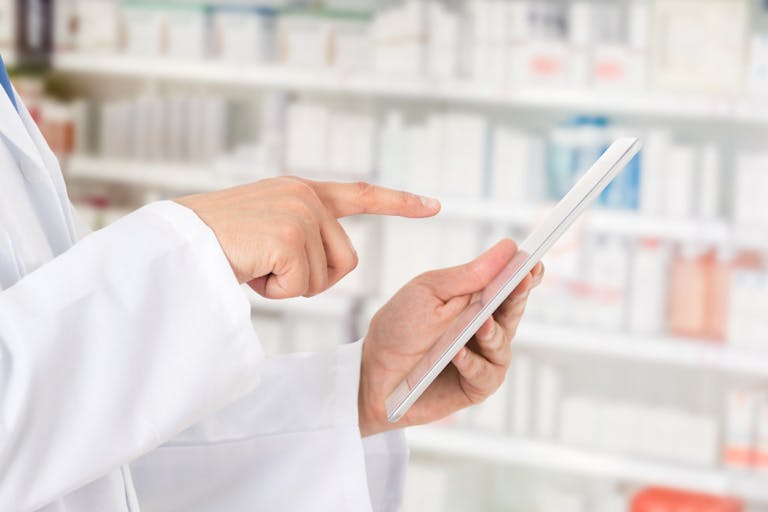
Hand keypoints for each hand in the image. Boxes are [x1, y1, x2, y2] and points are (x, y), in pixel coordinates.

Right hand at [177, 177, 439, 298]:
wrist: (176, 242)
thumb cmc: (215, 243)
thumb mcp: (265, 226)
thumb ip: (300, 233)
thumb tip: (328, 265)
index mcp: (302, 192)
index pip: (361, 195)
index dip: (399, 202)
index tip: (434, 205)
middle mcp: (306, 196)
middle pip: (346, 261)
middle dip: (313, 278)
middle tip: (269, 268)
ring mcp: (299, 214)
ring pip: (324, 278)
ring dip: (289, 285)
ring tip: (254, 265)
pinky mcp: (289, 237)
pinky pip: (302, 287)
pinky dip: (275, 293)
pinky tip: (249, 272)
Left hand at [358, 240, 543, 435]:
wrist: (373, 374)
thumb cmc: (399, 329)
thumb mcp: (427, 292)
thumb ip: (467, 276)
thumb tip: (507, 248)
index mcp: (474, 299)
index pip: (508, 283)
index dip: (524, 272)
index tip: (533, 261)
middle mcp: (484, 327)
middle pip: (513, 309)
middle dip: (518, 295)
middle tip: (522, 280)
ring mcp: (483, 357)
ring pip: (503, 343)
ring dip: (493, 333)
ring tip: (482, 323)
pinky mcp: (476, 385)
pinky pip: (485, 373)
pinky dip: (472, 363)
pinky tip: (458, 353)